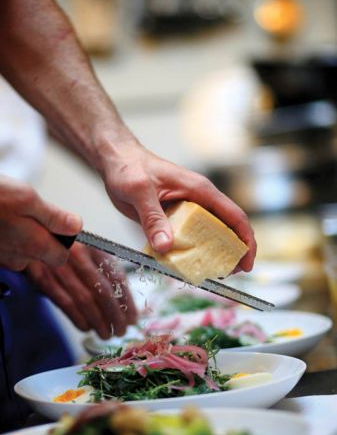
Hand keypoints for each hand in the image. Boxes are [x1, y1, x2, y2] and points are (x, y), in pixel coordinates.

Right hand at [0, 175, 81, 270]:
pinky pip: (5, 249)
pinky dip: (5, 236)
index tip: (56, 223)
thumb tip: (77, 226)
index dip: (62, 239)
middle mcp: (17, 259)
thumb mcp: (26, 198)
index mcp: (34, 246)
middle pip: (41, 254)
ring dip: (21, 234)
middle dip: (41, 235)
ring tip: (7, 212)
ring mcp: (1, 259)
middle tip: (28, 211)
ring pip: (22, 252)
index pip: (61, 256)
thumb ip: (54, 217)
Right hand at [26, 243, 137, 338]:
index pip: (117, 278)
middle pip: (103, 291)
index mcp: (96, 247)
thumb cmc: (68, 245)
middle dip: (115, 316)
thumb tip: (127, 303)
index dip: (127, 302)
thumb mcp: (90, 249)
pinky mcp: (41, 276)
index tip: (133, 318)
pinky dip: (77, 318)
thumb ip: (107, 270)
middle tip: (121, 331)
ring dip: (98, 321)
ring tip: (106, 334)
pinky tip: (86, 327)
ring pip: (84, 300)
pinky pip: (63, 302)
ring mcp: (59, 265)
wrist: (32, 234)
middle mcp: (79, 254)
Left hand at [102, 144, 255, 271]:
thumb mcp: (140, 191)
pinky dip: (192, 252)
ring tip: (213, 273)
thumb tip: (166, 246)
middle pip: (227, 229)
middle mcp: (198, 200)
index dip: (246, 241)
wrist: (116, 160)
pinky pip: (189, 238)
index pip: (234, 216)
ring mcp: (187, 210)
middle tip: (230, 274)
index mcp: (200, 190)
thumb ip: (153, 218)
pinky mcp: (174, 218)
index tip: (247, 264)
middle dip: (234, 252)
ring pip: (209, 235)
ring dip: (213, 254)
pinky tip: (186, 265)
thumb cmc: (129, 167)